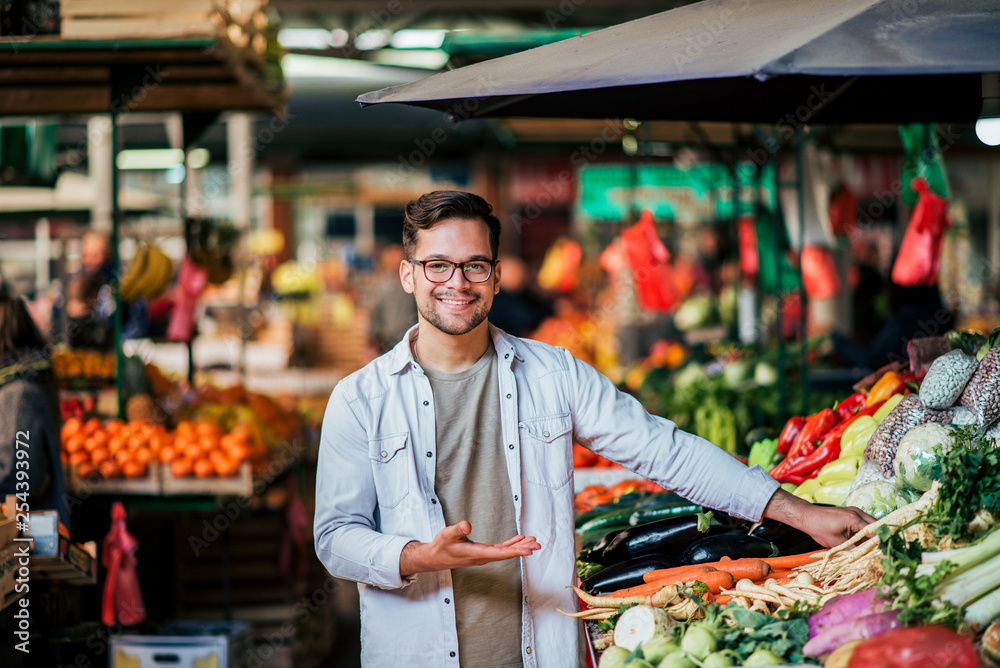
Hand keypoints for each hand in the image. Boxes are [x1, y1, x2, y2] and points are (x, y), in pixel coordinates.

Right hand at [399, 521, 540, 576]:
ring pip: (505, 552)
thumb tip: (467, 524)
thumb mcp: (446, 534)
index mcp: (476, 553)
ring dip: (519, 546)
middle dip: (523, 549)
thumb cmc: (441, 545)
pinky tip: (519, 539)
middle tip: (538, 545)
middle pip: (506, 553)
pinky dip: (510, 544)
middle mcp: (482, 556)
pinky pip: (500, 549)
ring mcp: (483, 555)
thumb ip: (457, 529)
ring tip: (533, 541)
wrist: (435, 557)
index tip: (529, 551)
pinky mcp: (482, 552)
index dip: (515, 552)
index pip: (499, 553)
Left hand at [763, 489, 875, 548]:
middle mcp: (858, 512)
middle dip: (881, 538)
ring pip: (872, 524)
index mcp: (855, 519)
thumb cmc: (819, 529)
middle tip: (884, 551)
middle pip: (877, 526)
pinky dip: (867, 532)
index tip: (886, 553)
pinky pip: (864, 522)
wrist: (807, 516)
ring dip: (874, 535)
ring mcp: (855, 511)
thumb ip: (854, 549)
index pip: (875, 532)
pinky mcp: (852, 513)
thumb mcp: (837, 543)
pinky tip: (866, 542)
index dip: (881, 543)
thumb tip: (868, 557)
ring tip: (877, 548)